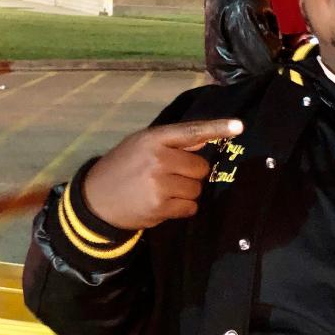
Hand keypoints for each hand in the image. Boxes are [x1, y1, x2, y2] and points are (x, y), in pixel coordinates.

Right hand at [82, 118, 242, 228]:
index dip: (217, 128)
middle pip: (200, 167)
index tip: (239, 126)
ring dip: (186, 192)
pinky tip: (163, 204)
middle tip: (169, 177)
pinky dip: (182, 208)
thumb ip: (171, 142)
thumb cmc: (122, 168)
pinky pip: (190, 207)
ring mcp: (160, 184)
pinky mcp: (161, 207)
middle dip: (191, 174)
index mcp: (153, 139)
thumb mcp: (140, 146)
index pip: (192, 131)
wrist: (95, 200)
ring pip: (197, 189)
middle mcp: (158, 159)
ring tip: (163, 191)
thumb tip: (204, 140)